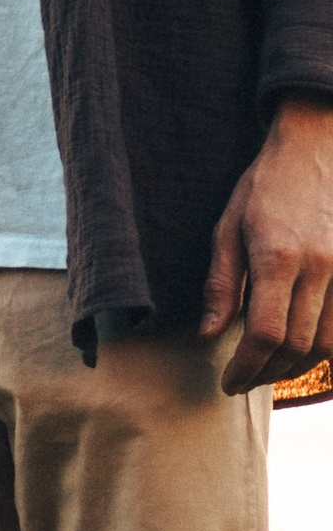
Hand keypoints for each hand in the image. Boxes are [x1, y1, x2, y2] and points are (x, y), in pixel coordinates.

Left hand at [202, 98, 332, 390]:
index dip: (246, 366)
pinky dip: (324, 348)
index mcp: (278, 257)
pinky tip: (301, 351)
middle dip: (267, 373)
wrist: (314, 149)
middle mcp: (319, 266)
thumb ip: (221, 285)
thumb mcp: (228, 229)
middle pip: (297, 345)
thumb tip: (210, 334)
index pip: (266, 333)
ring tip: (269, 370)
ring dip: (297, 366)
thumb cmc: (264, 187)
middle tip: (244, 381)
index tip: (229, 382)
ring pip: (328, 343)